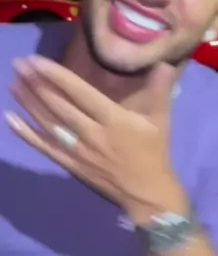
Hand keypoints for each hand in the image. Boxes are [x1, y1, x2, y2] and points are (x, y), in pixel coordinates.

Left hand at [4, 55, 185, 222]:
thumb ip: (160, 90)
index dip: (57, 76)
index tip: (37, 61)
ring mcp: (78, 151)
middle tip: (18, 65)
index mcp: (113, 119)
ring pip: (49, 124)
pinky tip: (11, 119)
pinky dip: (27, 134)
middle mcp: (92, 133)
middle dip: (36, 84)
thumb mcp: (161, 120)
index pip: (79, 93)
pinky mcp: (71, 165)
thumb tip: (164, 63)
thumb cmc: (154, 153)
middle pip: (59, 106)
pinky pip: (45, 147)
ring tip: (14, 84)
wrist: (147, 193)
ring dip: (29, 103)